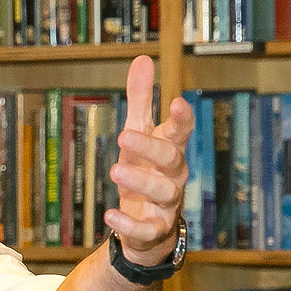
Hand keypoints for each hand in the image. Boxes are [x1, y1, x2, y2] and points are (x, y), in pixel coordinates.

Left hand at [104, 56, 194, 264]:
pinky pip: (147, 228)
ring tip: (114, 171)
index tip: (177, 102)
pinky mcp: (154, 230)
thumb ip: (141, 100)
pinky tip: (109, 214)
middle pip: (171, 159)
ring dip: (140, 182)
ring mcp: (166, 205)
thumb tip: (142, 59)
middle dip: (150, 147)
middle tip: (122, 135)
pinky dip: (129, 223)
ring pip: (163, 192)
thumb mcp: (139, 134)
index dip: (181, 118)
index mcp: (170, 150)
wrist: (148, 227)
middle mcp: (173, 176)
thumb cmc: (145, 170)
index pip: (181, 131)